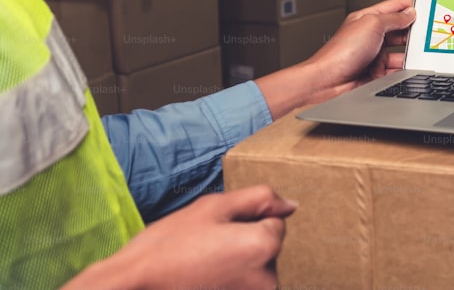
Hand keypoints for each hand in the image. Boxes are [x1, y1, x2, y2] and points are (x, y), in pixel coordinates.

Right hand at [64, 184, 296, 289]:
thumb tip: (291, 205)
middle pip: (268, 248)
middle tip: (207, 247)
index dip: (246, 220)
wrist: (135, 285)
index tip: (217, 230)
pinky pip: (243, 283)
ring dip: (236, 262)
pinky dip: (228, 278)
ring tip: (203, 263)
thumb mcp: (214, 207)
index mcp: (265, 245)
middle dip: (244, 242)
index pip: (275, 222)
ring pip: (256, 268)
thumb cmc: (170, 244)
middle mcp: (268, 279)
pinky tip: (205, 277)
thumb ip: (259, 200)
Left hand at [300, 0, 416, 94]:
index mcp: (367, 19)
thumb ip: (393, 18)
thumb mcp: (372, 25)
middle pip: (399, 30)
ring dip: (409, 53)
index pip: (393, 7)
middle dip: (413, 30)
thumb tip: (409, 13)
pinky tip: (408, 68)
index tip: (427, 3)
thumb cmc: (340, 52)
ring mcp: (374, 55)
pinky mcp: (377, 73)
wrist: (328, 83)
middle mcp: (371, 36)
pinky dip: (404, 69)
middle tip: (428, 31)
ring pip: (400, 52)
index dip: (410, 3)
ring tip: (419, 52)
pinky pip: (396, 69)